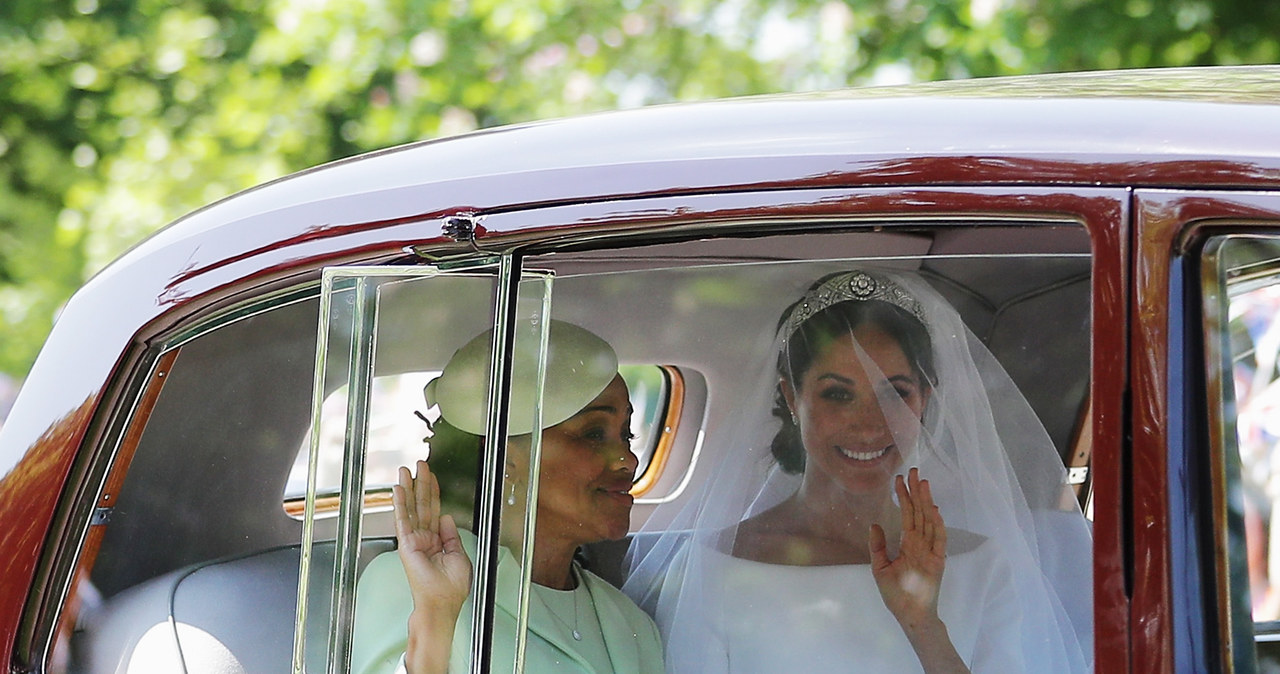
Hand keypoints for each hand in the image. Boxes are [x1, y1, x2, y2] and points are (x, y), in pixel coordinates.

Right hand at [394, 460, 471, 673]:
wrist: (440, 606)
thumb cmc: (450, 590)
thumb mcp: (459, 557)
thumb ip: (452, 536)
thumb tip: (448, 517)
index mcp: (438, 542)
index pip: (435, 512)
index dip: (435, 493)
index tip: (432, 477)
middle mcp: (424, 539)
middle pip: (423, 506)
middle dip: (421, 484)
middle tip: (420, 464)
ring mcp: (414, 541)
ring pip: (411, 509)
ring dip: (409, 488)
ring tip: (406, 469)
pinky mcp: (406, 545)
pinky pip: (403, 520)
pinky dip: (400, 503)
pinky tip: (398, 489)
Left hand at [869, 467, 946, 631]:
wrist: (909, 614)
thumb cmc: (896, 594)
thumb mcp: (880, 568)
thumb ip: (878, 546)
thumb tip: (874, 524)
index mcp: (908, 544)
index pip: (907, 515)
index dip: (904, 497)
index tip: (900, 479)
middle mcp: (921, 544)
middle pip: (919, 513)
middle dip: (916, 492)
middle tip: (913, 471)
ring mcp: (930, 551)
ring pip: (929, 521)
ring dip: (926, 502)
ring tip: (922, 483)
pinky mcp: (938, 562)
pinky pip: (939, 540)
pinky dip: (938, 525)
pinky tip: (934, 509)